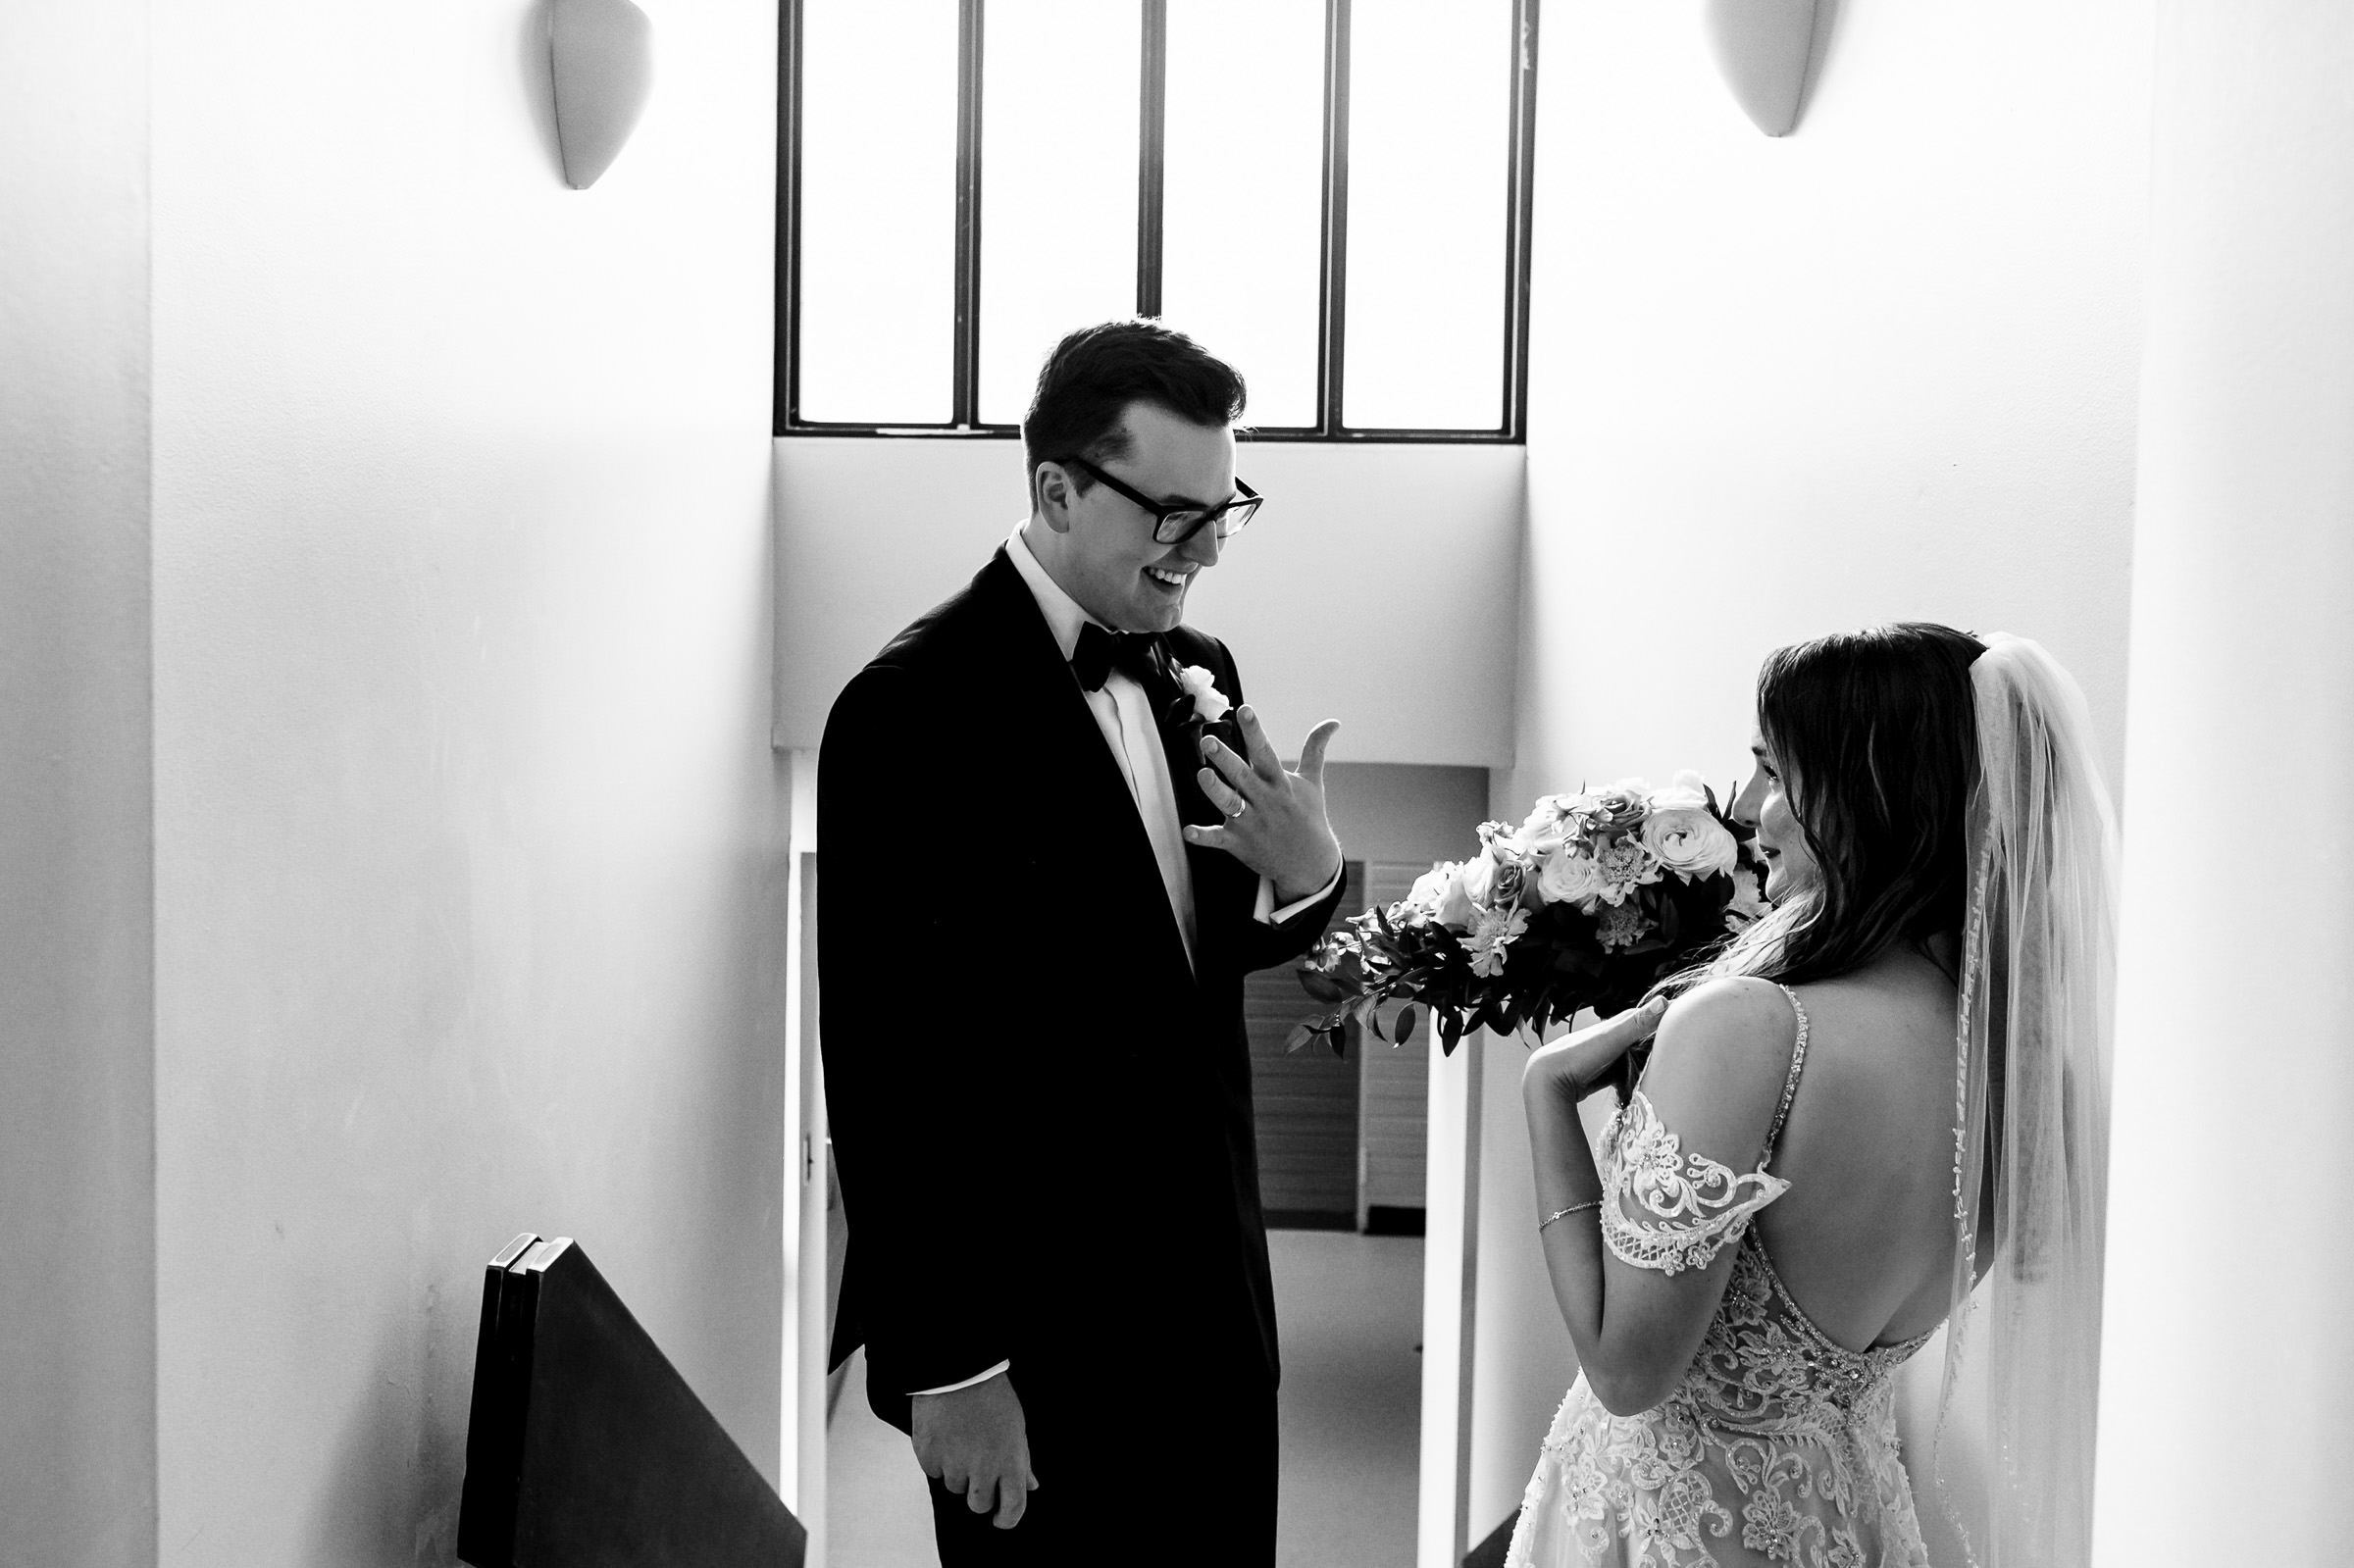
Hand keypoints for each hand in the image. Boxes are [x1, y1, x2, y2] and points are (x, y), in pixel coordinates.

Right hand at [911, 1373, 1037, 1529]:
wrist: (957, 1370)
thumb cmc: (992, 1396)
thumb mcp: (1016, 1426)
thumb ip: (1021, 1461)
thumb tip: (1030, 1486)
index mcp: (1010, 1462)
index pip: (1013, 1508)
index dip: (1007, 1519)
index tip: (1000, 1519)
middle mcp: (982, 1469)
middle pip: (979, 1504)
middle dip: (979, 1492)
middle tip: (977, 1467)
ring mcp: (953, 1465)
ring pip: (954, 1487)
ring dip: (957, 1471)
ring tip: (960, 1439)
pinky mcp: (929, 1457)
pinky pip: (933, 1470)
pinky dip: (937, 1458)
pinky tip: (944, 1433)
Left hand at [1183, 707, 1342, 902]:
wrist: (1311, 864)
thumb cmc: (1308, 816)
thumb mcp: (1313, 782)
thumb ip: (1315, 749)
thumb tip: (1333, 722)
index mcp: (1280, 783)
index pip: (1265, 752)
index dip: (1254, 731)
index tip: (1244, 710)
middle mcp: (1264, 801)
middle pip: (1242, 776)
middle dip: (1225, 759)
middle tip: (1208, 741)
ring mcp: (1251, 823)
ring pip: (1230, 804)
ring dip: (1215, 791)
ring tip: (1202, 774)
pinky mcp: (1239, 843)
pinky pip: (1218, 839)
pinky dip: (1203, 836)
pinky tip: (1188, 831)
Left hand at [1523, 998, 1669, 1111]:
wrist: (1548, 1080)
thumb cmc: (1578, 1056)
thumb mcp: (1613, 1038)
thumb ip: (1638, 1023)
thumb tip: (1665, 1001)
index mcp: (1616, 1025)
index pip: (1649, 1018)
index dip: (1666, 1021)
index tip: (1688, 1026)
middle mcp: (1611, 1037)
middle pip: (1642, 1040)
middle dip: (1657, 1045)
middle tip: (1681, 1054)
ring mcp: (1605, 1056)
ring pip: (1634, 1058)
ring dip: (1645, 1065)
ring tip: (1665, 1073)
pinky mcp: (1600, 1073)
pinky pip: (1623, 1074)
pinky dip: (1632, 1078)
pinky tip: (1641, 1088)